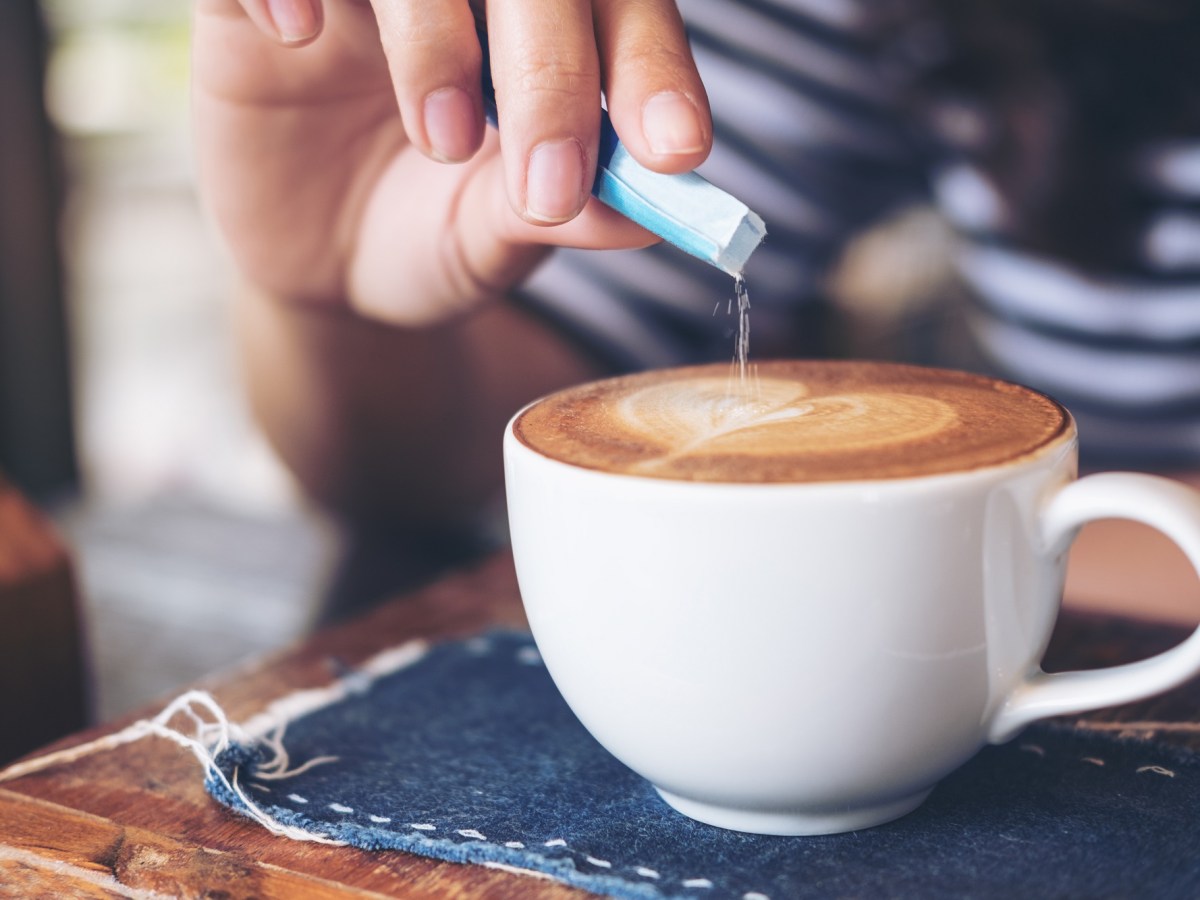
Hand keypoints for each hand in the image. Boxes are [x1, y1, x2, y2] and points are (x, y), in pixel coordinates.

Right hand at [192, 0, 711, 325]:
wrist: (314, 266)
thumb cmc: (424, 238)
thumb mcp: (494, 240)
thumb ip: (567, 214)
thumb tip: (649, 213)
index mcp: (549, 33)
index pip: (622, 5)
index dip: (654, 67)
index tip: (673, 150)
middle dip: (552, 65)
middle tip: (549, 178)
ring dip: (433, 32)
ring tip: (441, 138)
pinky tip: (299, 35)